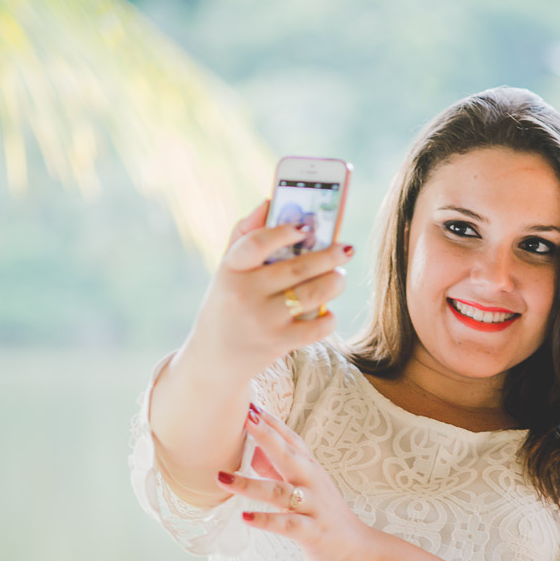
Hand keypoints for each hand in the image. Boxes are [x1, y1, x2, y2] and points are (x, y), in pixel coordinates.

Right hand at [181, 200, 354, 378]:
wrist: (213, 359)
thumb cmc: (227, 304)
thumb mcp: (226, 270)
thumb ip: (245, 234)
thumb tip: (269, 201)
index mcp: (230, 269)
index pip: (257, 242)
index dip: (285, 231)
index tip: (306, 226)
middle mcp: (244, 294)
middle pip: (298, 268)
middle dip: (330, 256)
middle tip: (346, 249)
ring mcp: (262, 321)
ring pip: (312, 294)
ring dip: (335, 283)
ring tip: (339, 277)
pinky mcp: (278, 344)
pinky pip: (316, 327)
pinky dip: (329, 318)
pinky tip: (329, 312)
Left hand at [216, 403, 372, 560]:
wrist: (357, 552)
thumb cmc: (324, 518)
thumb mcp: (303, 488)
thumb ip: (278, 470)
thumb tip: (252, 451)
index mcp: (310, 470)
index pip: (291, 440)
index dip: (271, 423)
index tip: (250, 405)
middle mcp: (313, 484)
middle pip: (289, 455)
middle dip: (267, 436)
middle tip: (246, 419)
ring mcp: (313, 507)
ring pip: (280, 492)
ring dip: (250, 484)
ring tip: (222, 478)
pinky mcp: (312, 532)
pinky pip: (287, 525)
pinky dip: (266, 520)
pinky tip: (245, 517)